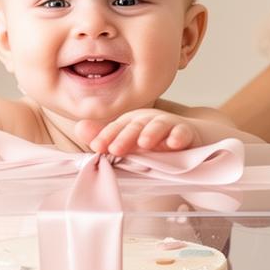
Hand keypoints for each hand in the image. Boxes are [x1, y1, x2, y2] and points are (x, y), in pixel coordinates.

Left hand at [76, 109, 201, 157]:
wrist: (189, 135)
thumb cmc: (154, 140)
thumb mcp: (130, 140)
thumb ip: (106, 137)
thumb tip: (80, 128)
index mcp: (132, 123)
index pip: (117, 127)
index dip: (107, 136)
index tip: (97, 146)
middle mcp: (148, 121)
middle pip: (135, 126)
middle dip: (125, 137)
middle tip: (115, 148)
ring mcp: (168, 126)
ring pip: (159, 126)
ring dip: (151, 133)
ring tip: (144, 143)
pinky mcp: (187, 132)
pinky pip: (183, 133)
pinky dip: (179, 136)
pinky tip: (174, 143)